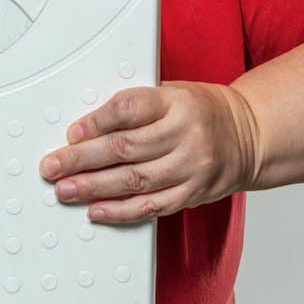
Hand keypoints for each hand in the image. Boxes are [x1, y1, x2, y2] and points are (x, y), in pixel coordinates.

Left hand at [38, 83, 261, 223]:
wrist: (251, 135)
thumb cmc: (204, 111)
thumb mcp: (174, 92)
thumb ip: (137, 107)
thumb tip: (86, 128)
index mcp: (177, 102)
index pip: (128, 110)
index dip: (95, 123)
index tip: (71, 133)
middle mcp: (186, 134)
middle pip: (124, 148)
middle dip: (81, 159)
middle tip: (53, 166)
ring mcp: (191, 167)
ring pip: (134, 180)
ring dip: (93, 187)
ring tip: (65, 189)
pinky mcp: (193, 193)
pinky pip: (152, 206)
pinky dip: (121, 211)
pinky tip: (97, 210)